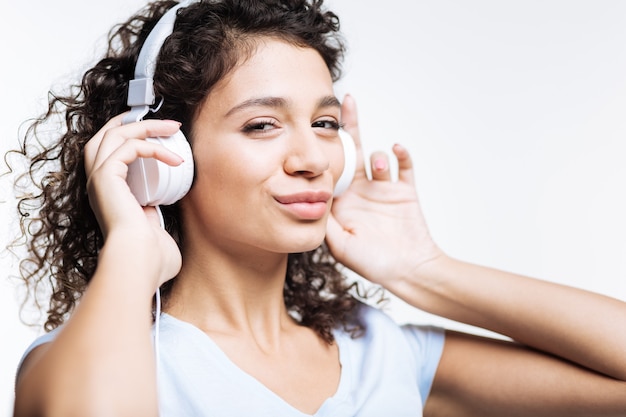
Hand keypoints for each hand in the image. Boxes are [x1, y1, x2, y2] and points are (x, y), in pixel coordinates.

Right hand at [83, 114, 184, 286]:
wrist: (140, 263)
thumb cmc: (150, 258)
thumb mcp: (154, 232)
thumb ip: (154, 221)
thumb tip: (160, 221)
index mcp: (108, 195)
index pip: (110, 153)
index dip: (131, 137)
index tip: (159, 134)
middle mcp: (98, 184)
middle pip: (107, 135)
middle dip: (137, 122)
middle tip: (168, 123)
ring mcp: (98, 179)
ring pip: (116, 134)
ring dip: (146, 126)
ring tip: (174, 128)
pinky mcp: (105, 177)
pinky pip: (129, 147)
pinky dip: (154, 147)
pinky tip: (174, 159)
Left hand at [326, 95, 443, 288]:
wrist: (409, 271)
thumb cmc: (374, 264)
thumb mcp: (340, 245)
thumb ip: (326, 221)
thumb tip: (310, 197)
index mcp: (342, 203)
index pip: (330, 170)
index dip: (324, 150)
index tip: (315, 127)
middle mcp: (360, 192)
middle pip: (353, 154)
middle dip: (350, 129)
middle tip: (346, 103)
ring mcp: (383, 190)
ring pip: (377, 159)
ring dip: (377, 156)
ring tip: (378, 163)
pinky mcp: (405, 191)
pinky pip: (405, 167)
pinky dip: (401, 155)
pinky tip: (396, 149)